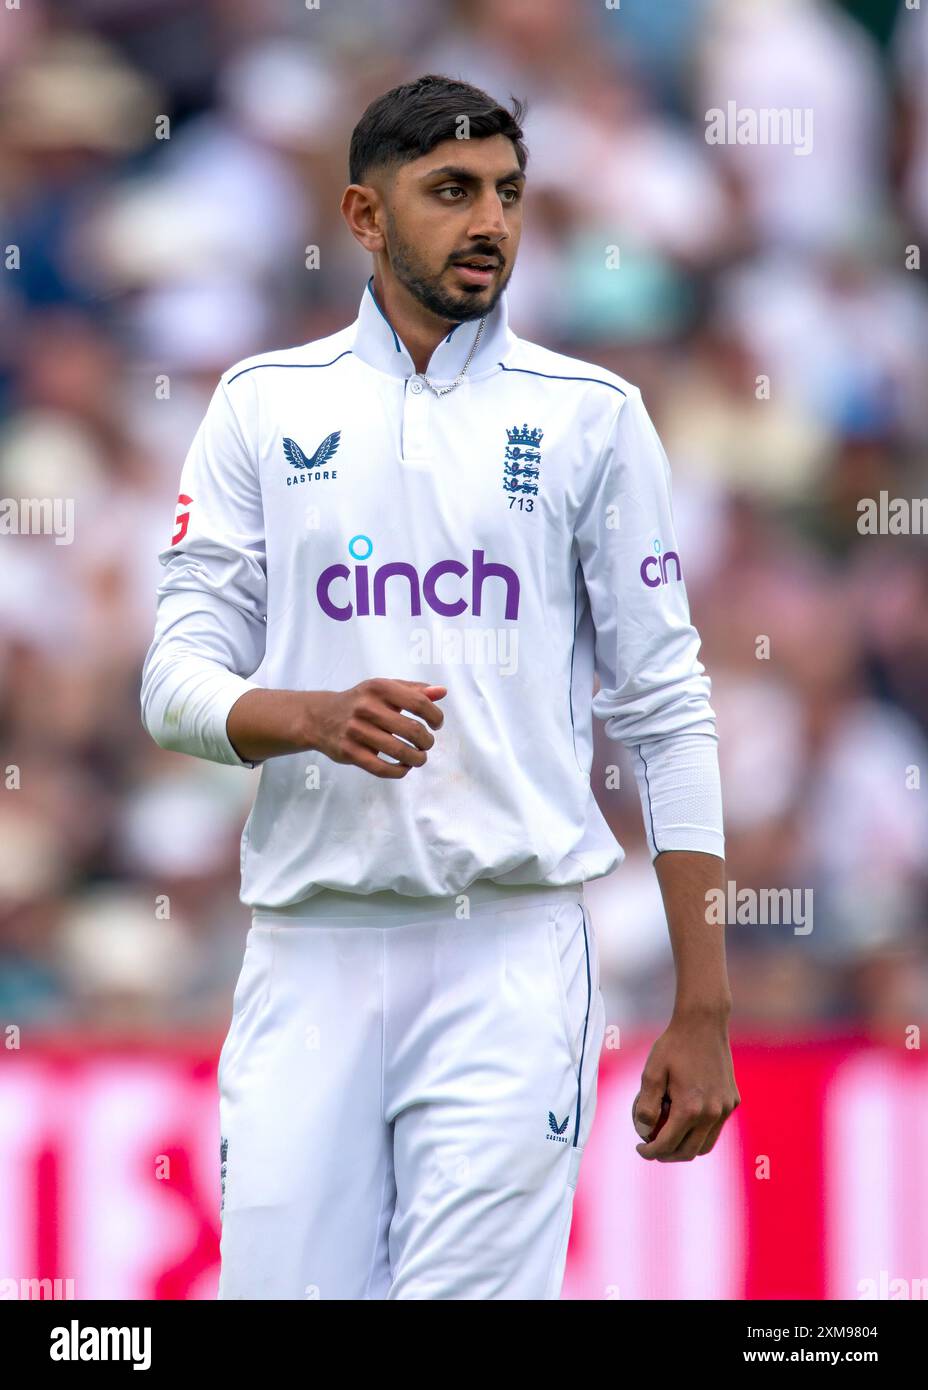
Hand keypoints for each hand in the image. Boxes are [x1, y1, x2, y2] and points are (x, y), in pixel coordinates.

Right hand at [308, 678, 445, 777]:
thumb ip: (414, 690)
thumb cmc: (361, 701)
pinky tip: (404, 767)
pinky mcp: (349, 752)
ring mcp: (356, 731)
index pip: (419, 703)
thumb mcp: (385, 689)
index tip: (436, 725)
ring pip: (399, 752)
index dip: (435, 716)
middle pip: (412, 730)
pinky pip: (381, 768)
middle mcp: (367, 707)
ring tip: (419, 757)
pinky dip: (399, 771)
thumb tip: (441, 692)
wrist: (320, 716)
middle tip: (426, 744)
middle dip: (426, 741)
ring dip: (417, 758)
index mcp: (379, 688)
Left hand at [631, 1010, 739, 1160]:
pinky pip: (716, 1126)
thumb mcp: (651, 1072)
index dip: (650, 1151)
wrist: (704, 1024)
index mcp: (690, 1108)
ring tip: (669, 1139)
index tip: (640, 1147)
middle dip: (668, 1155)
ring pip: (706, 1144)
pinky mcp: (733, 1101)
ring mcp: (726, 1108)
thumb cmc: (674, 1046)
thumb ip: (646, 1104)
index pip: (668, 1144)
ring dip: (686, 1148)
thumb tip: (644, 1129)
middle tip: (652, 1148)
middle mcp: (712, 1113)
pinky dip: (700, 1132)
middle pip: (689, 1152)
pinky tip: (685, 1120)